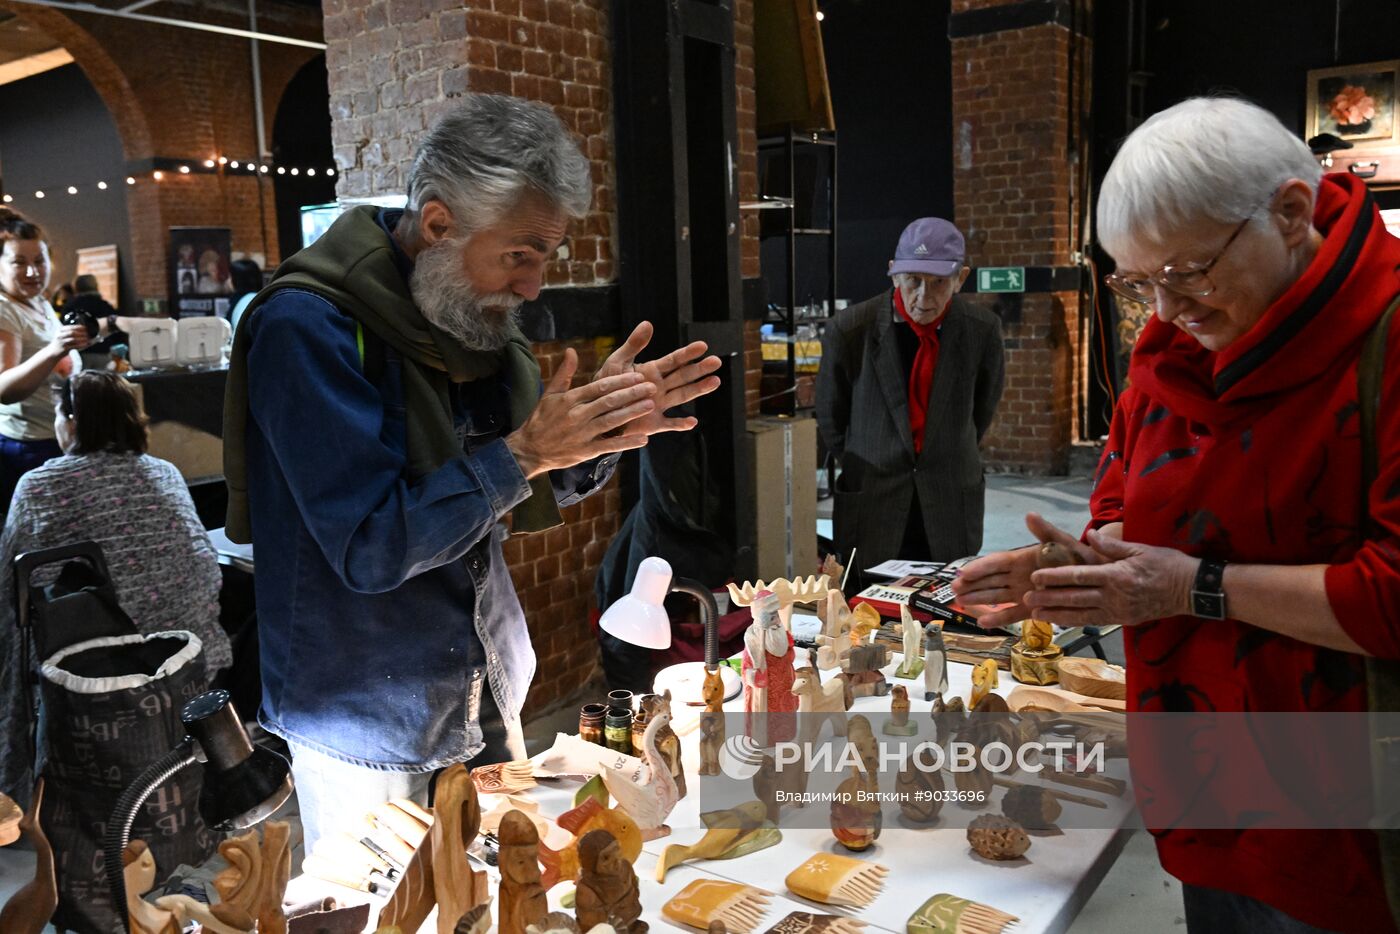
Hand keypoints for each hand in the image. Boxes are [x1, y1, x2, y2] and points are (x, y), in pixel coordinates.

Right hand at [48, 325, 88, 356]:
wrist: (52, 352)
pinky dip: (81, 345)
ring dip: (82, 339)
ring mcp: (62, 342)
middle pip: (72, 332)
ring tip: (87, 339)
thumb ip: (69, 332)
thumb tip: (82, 330)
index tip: (85, 328)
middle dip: (81, 333)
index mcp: (60, 331)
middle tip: (87, 334)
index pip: (70, 327)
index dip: (78, 327)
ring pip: (73, 339)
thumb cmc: (59, 343)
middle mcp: (60, 335)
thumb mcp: (62, 335)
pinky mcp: (64, 348)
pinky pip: (74, 346)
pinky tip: (85, 344)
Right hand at [507, 348, 655, 478]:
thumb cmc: (541, 420)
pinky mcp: (586, 451)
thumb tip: (572, 350)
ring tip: (650, 404)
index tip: (637, 375)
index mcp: (570, 399)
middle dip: (632, 393)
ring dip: (632, 412)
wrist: (529, 450)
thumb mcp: (550, 394)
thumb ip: (564, 373)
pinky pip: (610, 445)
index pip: (599, 387)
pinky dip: (627, 442)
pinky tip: (643, 438)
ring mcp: (582, 434)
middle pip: (609, 402)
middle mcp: (577, 415)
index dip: (620, 381)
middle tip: (651, 386)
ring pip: (611, 421)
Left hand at [595, 322, 722, 436]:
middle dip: (699, 369)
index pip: (674, 360)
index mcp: (653, 371)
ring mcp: (659, 405)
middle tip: (716, 361)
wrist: (599, 410)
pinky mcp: (654, 423)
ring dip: (699, 389)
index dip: (688, 353)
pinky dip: (680, 424)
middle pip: (684, 376)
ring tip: (715, 381)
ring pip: (682, 396)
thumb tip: (648, 323)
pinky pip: (670, 424)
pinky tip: (692, 422)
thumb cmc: (607, 384)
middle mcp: (660, 387)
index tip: (703, 346)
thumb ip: (633, 345)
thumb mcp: (618, 361)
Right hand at [951, 512, 1100, 629]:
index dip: (980, 567)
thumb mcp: (1063, 542)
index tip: (963, 572)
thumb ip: (1045, 531)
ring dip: (978, 599)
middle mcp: (1020, 576)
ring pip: (996, 596)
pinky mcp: (1033, 608)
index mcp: (1024, 559)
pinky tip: (982, 623)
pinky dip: (998, 618)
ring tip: (960, 603)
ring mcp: (1024, 592)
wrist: (1098, 576)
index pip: (997, 563)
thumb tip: (1030, 515)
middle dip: (972, 584)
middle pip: (990, 580)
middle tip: (954, 589)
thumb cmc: (1081, 557)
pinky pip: (1012, 614)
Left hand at [1023, 529, 1197, 627]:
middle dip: (1049, 598)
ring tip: (1035, 614)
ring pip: (1081, 614)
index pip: (1079, 576)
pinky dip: (1075, 622)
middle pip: (1075, 597)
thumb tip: (1091, 535)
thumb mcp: (1140, 548)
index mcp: (1117, 575)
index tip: (1036, 577)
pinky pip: (1095, 621)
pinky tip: (1060, 621)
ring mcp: (1119, 610)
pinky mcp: (1123, 619)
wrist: (1192, 590)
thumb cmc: (1167, 564)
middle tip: (1026, 598)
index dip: (1055, 577)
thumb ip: (1112, 545)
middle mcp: (1115, 595)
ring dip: (1057, 614)